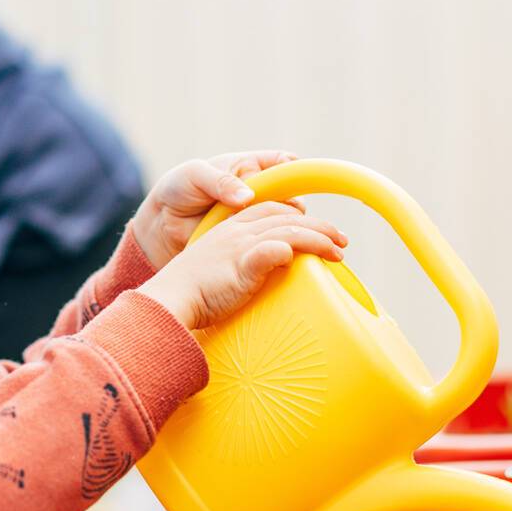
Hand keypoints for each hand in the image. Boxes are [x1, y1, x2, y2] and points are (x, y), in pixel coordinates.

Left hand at [131, 151, 303, 269]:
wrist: (161, 225)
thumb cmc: (178, 189)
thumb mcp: (194, 176)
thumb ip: (221, 182)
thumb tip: (247, 197)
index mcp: (250, 167)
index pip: (283, 163)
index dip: (296, 170)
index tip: (298, 180)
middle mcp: (260, 191)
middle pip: (291, 195)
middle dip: (291, 205)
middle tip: (282, 215)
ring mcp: (256, 217)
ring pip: (285, 221)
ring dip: (286, 228)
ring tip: (280, 235)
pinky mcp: (250, 241)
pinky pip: (270, 243)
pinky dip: (274, 246)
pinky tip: (274, 250)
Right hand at [139, 201, 345, 329]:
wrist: (170, 300)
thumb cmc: (192, 294)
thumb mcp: (220, 272)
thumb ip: (243, 267)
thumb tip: (267, 274)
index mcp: (231, 228)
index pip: (271, 210)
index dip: (297, 216)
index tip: (317, 229)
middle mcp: (237, 231)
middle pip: (287, 217)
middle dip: (320, 226)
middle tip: (341, 240)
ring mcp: (240, 246)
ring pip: (289, 231)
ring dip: (319, 239)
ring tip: (338, 251)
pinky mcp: (242, 264)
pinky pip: (273, 250)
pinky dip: (293, 249)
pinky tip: (310, 257)